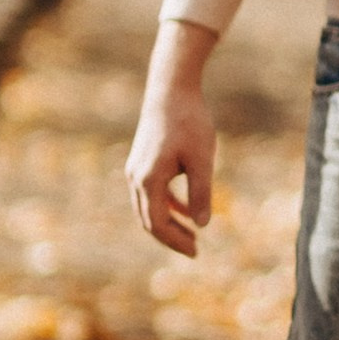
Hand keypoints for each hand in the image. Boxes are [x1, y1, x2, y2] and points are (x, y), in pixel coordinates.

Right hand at [128, 18, 218, 256]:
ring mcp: (136, 168)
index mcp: (149, 180)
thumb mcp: (201, 160)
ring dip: (168, 223)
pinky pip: (152, 192)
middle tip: (195, 250)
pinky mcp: (142, 160)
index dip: (176, 241)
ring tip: (192, 235)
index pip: (157, 224)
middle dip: (171, 237)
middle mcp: (136, 177)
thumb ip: (201, 193)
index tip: (196, 251)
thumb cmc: (189, 121)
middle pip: (149, 220)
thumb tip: (201, 224)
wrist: (171, 88)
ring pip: (148, 207)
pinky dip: (168, 204)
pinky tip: (187, 211)